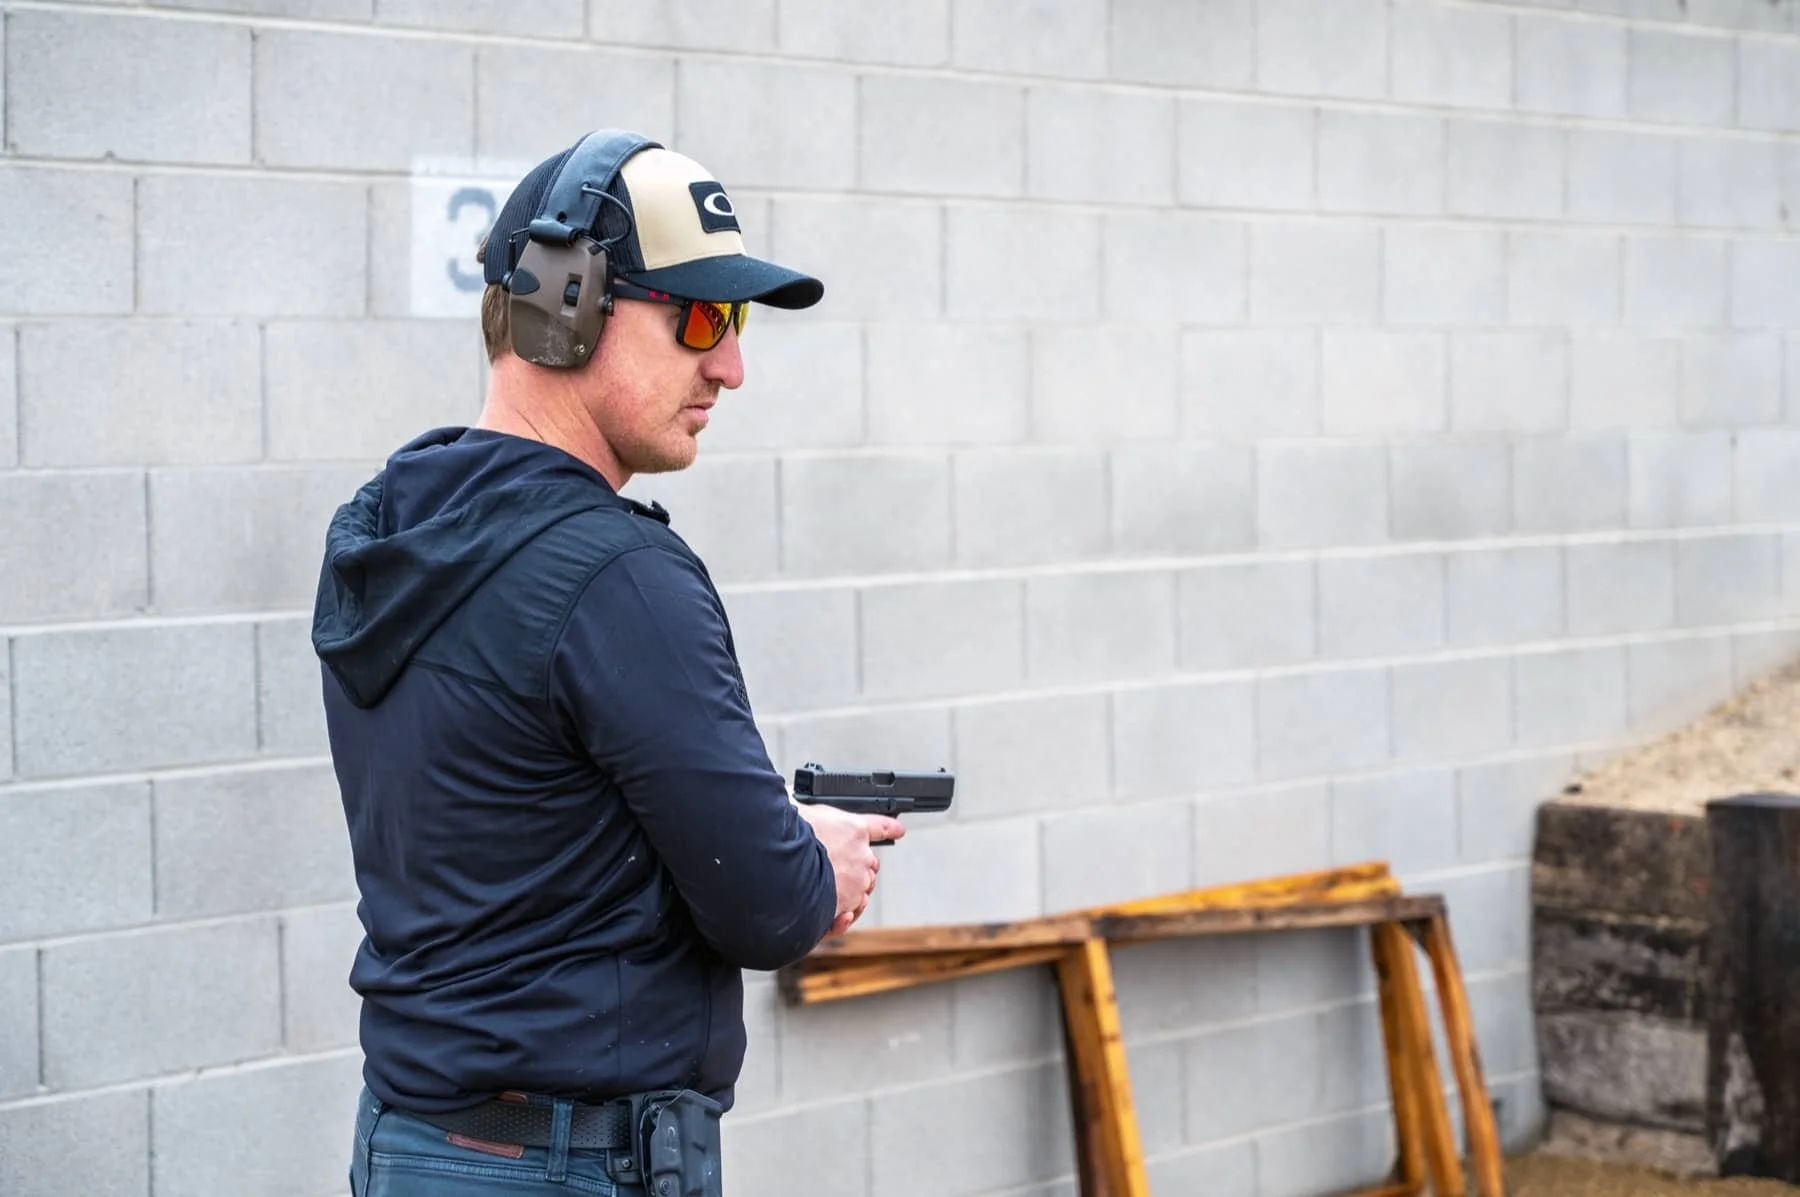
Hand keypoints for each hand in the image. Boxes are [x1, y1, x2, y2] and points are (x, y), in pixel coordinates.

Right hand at [794, 803, 906, 935]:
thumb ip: (808, 812)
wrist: (777, 863)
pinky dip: (841, 915)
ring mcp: (856, 882)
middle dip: (855, 867)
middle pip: (869, 864)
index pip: (881, 826)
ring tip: (821, 889)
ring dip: (847, 892)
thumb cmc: (784, 834)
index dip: (890, 828)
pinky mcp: (846, 905)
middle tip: (831, 867)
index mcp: (852, 829)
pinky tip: (833, 912)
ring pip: (861, 890)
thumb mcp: (798, 810)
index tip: (898, 830)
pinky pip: (850, 912)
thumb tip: (795, 806)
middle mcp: (861, 856)